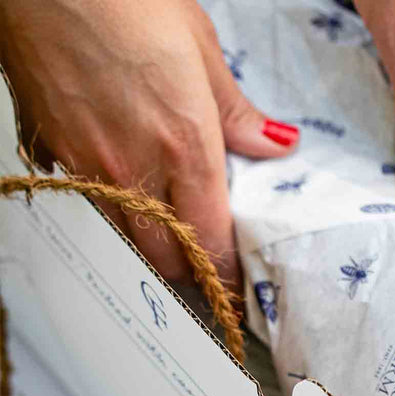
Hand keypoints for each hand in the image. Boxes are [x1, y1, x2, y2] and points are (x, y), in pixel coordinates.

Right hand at [0, 0, 299, 288]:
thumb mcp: (201, 48)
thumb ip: (237, 113)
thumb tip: (275, 145)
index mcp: (186, 146)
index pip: (212, 241)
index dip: (227, 273)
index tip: (237, 283)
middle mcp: (136, 168)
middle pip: (166, 258)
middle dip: (191, 270)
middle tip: (208, 263)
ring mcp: (90, 164)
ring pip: (127, 238)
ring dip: (153, 247)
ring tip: (173, 237)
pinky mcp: (55, 151)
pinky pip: (93, 203)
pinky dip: (117, 212)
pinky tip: (129, 192)